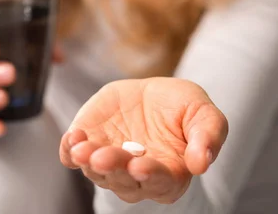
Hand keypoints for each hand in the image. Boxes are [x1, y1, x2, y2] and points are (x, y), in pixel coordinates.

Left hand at [60, 78, 227, 204]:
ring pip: (96, 171)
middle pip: (123, 179)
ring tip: (82, 148)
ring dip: (88, 161)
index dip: (149, 175)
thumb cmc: (183, 109)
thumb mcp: (204, 114)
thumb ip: (208, 136)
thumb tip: (202, 163)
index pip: (159, 182)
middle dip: (113, 168)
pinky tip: (71, 139)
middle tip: (104, 157)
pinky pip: (73, 155)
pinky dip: (69, 151)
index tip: (139, 166)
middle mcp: (136, 175)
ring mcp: (110, 160)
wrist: (155, 94)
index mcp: (170, 174)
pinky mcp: (90, 143)